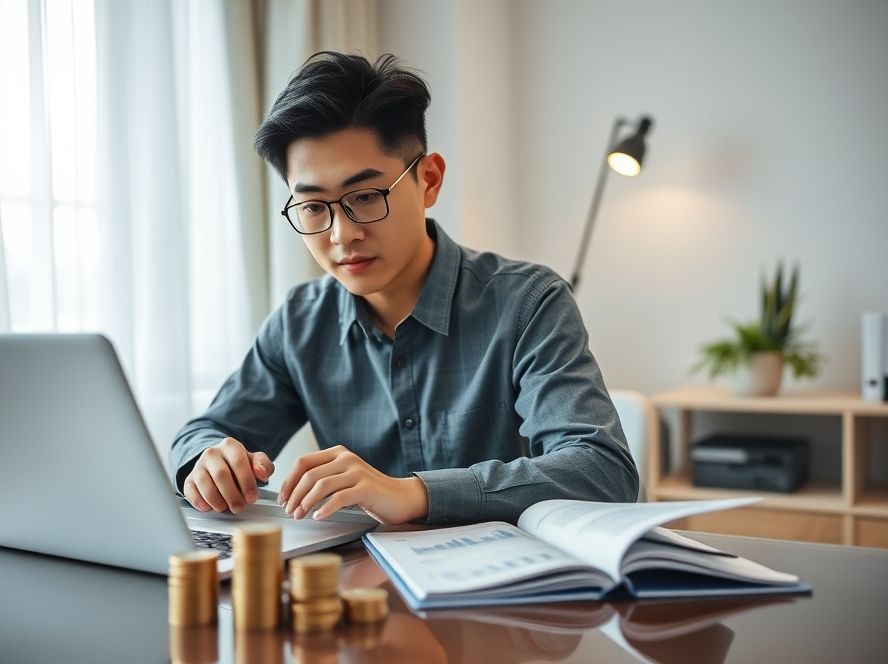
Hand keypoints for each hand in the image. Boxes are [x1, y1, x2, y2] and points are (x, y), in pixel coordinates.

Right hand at [183, 437, 274, 513]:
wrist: (221, 463)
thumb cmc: (240, 465)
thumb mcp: (255, 462)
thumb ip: (263, 465)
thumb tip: (262, 472)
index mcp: (230, 445)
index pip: (238, 462)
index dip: (246, 482)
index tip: (252, 497)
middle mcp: (212, 453)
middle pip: (221, 475)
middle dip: (232, 495)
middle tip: (240, 507)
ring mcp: (198, 465)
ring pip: (205, 484)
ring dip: (217, 500)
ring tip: (226, 508)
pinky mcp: (189, 479)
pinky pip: (190, 491)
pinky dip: (199, 502)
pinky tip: (209, 507)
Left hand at [276, 445, 428, 524]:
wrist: (400, 497)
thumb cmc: (368, 492)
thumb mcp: (343, 479)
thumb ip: (323, 477)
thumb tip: (292, 491)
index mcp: (337, 453)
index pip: (303, 462)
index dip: (289, 481)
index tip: (282, 498)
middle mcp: (346, 458)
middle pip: (309, 475)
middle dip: (294, 495)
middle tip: (289, 511)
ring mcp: (357, 472)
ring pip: (322, 485)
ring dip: (306, 502)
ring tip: (300, 515)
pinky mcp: (366, 487)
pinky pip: (339, 498)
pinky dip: (325, 508)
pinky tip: (319, 517)